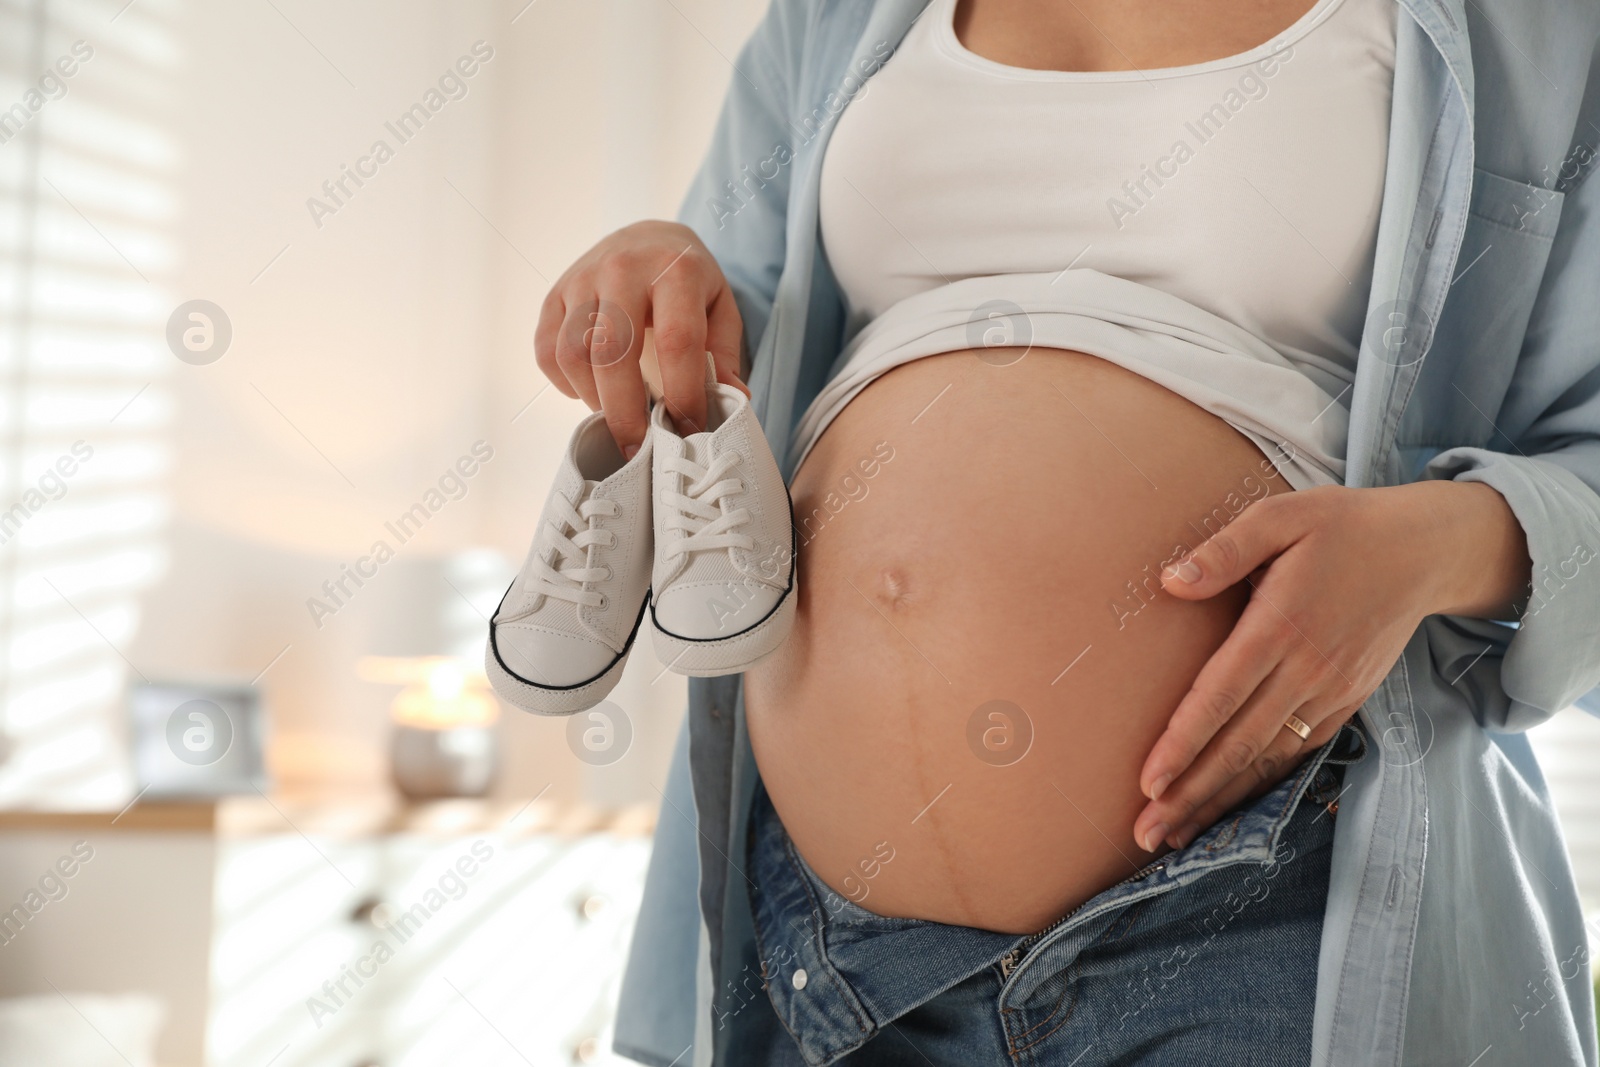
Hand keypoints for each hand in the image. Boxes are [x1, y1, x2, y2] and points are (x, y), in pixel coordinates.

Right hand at [535, 220, 749, 456]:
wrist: (646, 237)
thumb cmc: (688, 281)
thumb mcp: (721, 307)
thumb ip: (725, 354)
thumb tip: (733, 402)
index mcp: (674, 270)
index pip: (677, 341)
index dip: (682, 393)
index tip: (688, 431)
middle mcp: (622, 268)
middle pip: (613, 352)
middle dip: (626, 412)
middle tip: (639, 450)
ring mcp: (581, 280)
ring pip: (573, 355)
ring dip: (595, 399)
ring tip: (619, 416)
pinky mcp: (553, 295)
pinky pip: (546, 352)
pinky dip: (565, 384)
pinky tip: (591, 391)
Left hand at [1132, 479, 1530, 852]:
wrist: (1424, 551)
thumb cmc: (1342, 527)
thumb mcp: (1280, 517)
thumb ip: (1225, 551)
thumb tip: (1171, 582)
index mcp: (1280, 626)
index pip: (1221, 696)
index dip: (1183, 743)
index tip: (1148, 782)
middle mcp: (1306, 670)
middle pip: (1239, 744)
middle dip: (1190, 793)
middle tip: (1145, 832)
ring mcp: (1330, 692)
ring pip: (1267, 759)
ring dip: (1219, 800)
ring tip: (1173, 835)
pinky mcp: (1345, 701)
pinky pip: (1296, 753)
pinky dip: (1259, 783)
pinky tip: (1227, 806)